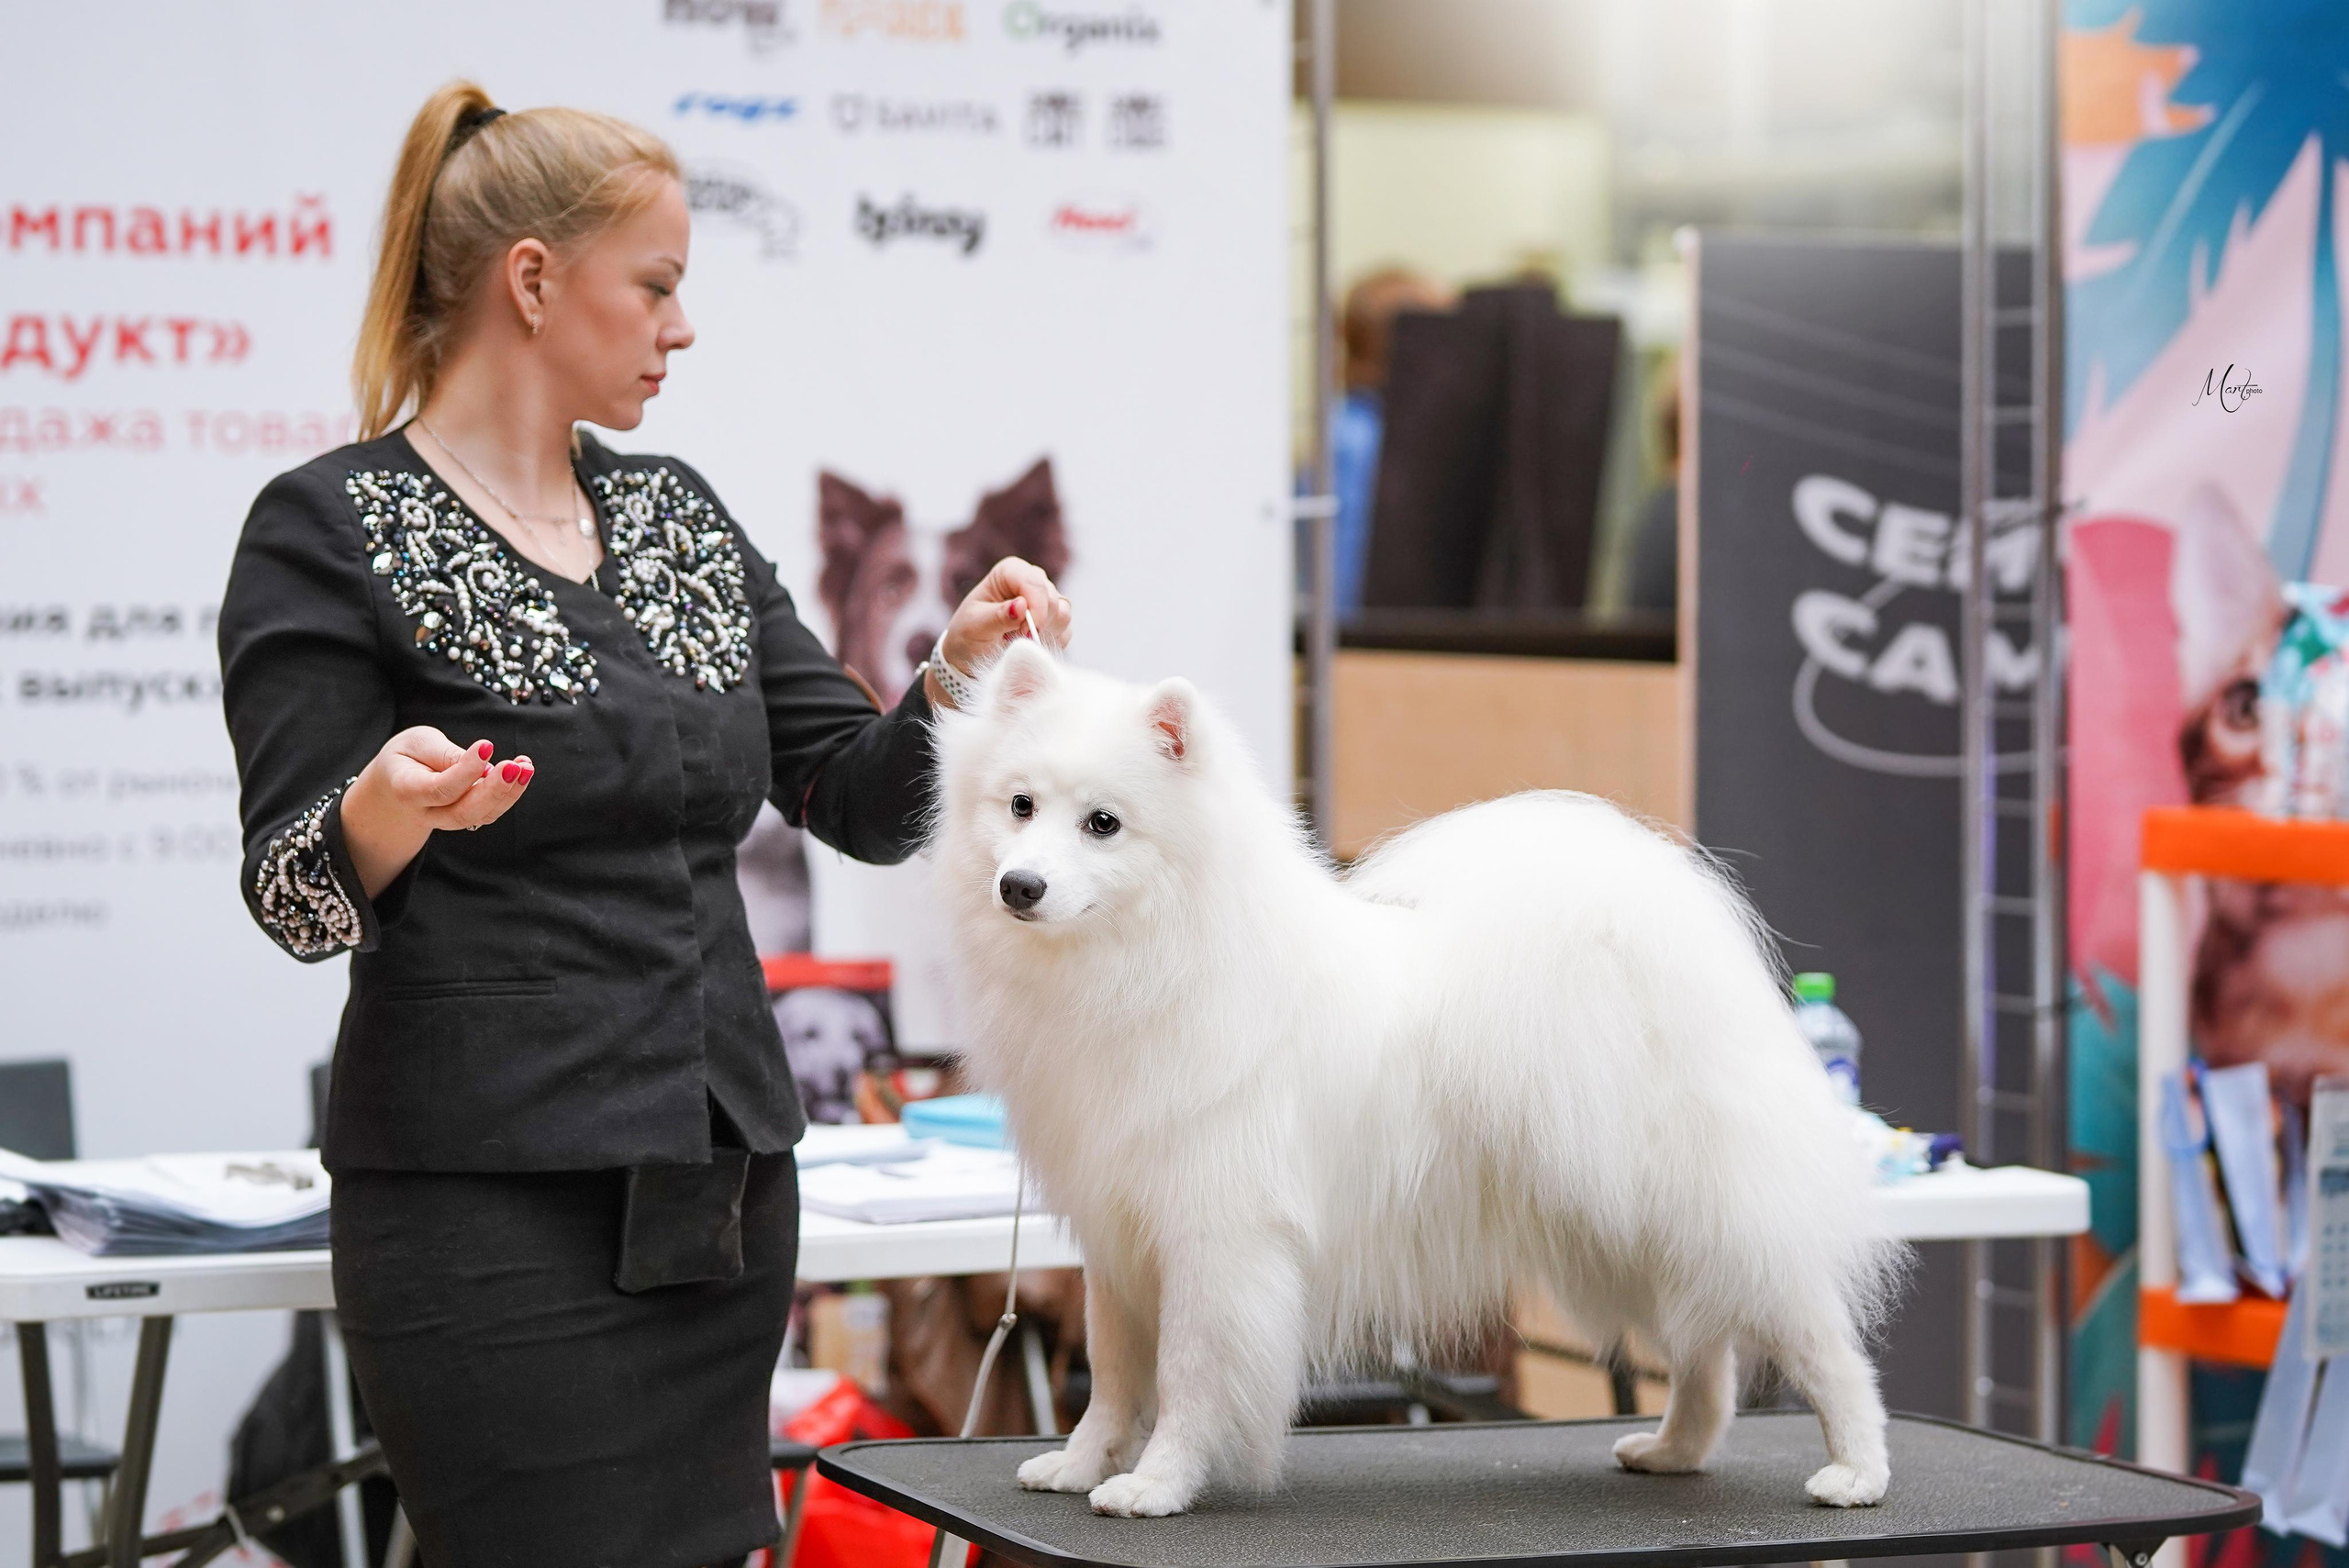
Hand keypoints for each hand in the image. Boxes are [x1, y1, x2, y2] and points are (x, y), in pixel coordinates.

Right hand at [340, 727, 534, 895]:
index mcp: (407, 790)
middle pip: (464, 812)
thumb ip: (444, 753)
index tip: (487, 745)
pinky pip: (490, 812)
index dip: (466, 770)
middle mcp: (428, 813)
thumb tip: (482, 762)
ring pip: (481, 816)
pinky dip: (510, 793)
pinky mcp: (467, 818)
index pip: (441, 789)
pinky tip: (522, 770)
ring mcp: (448, 821)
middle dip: (494, 790)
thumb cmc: (407, 757)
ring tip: (525, 766)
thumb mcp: (416, 743)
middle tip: (515, 766)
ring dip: (509, 792)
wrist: (395, 784)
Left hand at [933, 557, 1072, 706]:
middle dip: (1038, 623)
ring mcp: (1044, 599)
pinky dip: (1051, 641)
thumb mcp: (975, 627)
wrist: (971, 656)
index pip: (1034, 582)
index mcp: (1009, 572)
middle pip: (1052, 597)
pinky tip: (1030, 646)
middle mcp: (1030, 580)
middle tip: (1015, 640)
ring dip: (1045, 632)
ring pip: (1063, 612)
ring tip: (1019, 641)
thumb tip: (1022, 604)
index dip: (1035, 608)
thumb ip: (998, 616)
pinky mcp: (1054, 619)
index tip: (1026, 633)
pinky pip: (1066, 630)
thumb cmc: (968, 636)